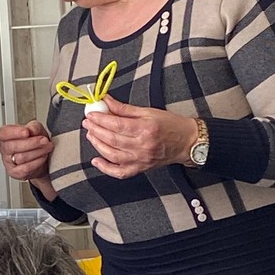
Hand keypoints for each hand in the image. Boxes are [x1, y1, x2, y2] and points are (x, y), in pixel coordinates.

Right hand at [0, 120, 52, 181]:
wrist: (42, 160)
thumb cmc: (36, 143)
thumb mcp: (37, 130)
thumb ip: (34, 127)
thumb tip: (31, 129)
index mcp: (6, 136)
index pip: (4, 133)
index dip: (14, 132)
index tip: (27, 132)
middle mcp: (5, 149)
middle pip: (13, 146)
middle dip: (32, 143)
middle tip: (44, 140)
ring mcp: (8, 162)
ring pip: (20, 157)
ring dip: (37, 152)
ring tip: (47, 148)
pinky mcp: (15, 172)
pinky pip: (25, 168)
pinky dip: (36, 162)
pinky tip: (42, 157)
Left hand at [82, 95, 197, 178]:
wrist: (187, 142)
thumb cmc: (171, 125)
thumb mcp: (148, 111)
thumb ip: (124, 108)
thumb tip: (106, 101)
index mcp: (145, 129)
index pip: (116, 124)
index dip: (100, 119)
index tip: (91, 114)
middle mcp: (142, 146)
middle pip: (112, 139)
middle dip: (96, 130)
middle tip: (88, 122)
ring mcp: (140, 160)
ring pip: (112, 155)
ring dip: (97, 144)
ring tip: (91, 135)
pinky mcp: (140, 169)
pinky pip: (119, 172)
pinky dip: (105, 168)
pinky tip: (96, 160)